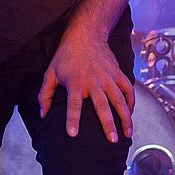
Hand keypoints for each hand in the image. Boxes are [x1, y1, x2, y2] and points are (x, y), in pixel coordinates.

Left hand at [38, 22, 134, 142]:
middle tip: (111, 140)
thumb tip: (43, 114)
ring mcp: (108, 76)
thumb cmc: (66, 55)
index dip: (72, 119)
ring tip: (127, 134)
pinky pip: (127, 89)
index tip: (72, 134)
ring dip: (125, 117)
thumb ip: (45, 94)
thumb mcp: (51, 72)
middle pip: (102, 105)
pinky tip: (130, 113)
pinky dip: (131, 101)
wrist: (85, 34)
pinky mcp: (117, 72)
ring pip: (119, 99)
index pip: (73, 104)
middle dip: (108, 124)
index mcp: (75, 82)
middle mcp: (93, 80)